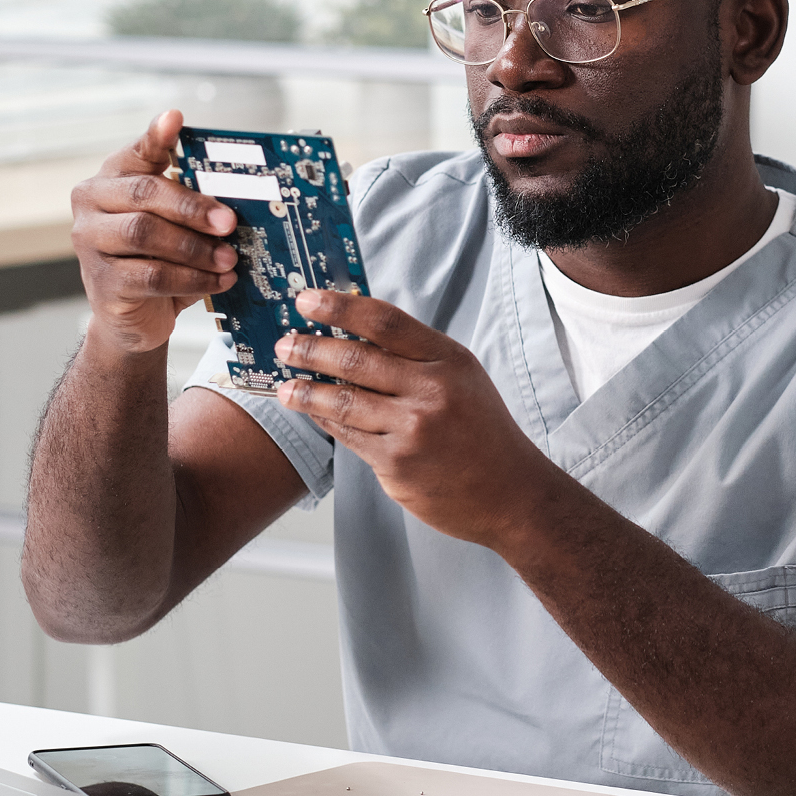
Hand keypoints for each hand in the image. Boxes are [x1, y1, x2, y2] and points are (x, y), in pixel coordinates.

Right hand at [70, 110, 238, 353]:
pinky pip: (153, 275)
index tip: (175, 120)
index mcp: (112, 178)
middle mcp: (92, 203)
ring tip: (229, 258)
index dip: (156, 136)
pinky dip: (193, 278)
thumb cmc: (155, 260)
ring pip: (146, 233)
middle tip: (229, 222)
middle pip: (144, 193)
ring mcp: (90, 243)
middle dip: (193, 207)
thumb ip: (190, 202)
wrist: (132, 317)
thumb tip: (234, 197)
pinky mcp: (102, 282)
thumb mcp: (173, 226)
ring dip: (196, 247)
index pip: (137, 151)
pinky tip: (218, 281)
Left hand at [272, 289, 571, 546]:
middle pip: (356, 360)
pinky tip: (313, 414)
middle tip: (285, 345)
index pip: (385, 322)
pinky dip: (327, 423)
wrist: (511, 494)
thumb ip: (416, 356)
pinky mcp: (397, 466)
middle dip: (311, 350)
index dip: (339, 308)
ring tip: (285, 387)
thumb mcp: (462, 379)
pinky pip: (349, 437)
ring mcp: (413, 431)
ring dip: (307, 392)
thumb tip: (355, 332)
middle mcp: (432, 391)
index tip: (306, 301)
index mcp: (449, 361)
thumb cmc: (482, 432)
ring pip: (344, 402)